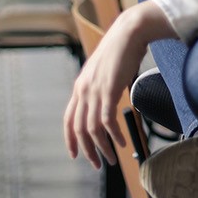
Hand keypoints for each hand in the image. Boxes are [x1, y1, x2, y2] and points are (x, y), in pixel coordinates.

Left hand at [63, 1, 174, 167]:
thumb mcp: (104, 71)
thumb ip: (100, 87)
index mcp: (80, 87)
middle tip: (97, 164)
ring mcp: (95, 91)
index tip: (74, 155)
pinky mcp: (109, 90)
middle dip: (87, 150)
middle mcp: (83, 90)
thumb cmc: (121, 50)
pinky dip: (114, 135)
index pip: (68, 119)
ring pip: (92, 129)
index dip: (70, 139)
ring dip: (102, 147)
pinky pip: (108, 121)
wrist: (129, 33)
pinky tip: (122, 142)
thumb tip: (105, 101)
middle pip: (79, 129)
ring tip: (112, 159)